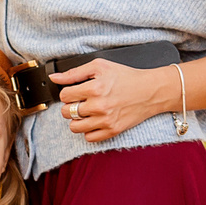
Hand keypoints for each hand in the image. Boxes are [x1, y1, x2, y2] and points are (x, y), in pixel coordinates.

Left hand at [49, 59, 172, 143]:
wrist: (151, 90)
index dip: (67, 93)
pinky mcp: (112, 131)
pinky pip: (89, 138)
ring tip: (85, 112)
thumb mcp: (100, 66)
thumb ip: (75, 72)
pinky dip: (88, 130)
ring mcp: (106, 120)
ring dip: (76, 120)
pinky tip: (94, 121)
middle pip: (66, 112)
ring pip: (74, 127)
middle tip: (80, 101)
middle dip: (70, 106)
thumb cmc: (126, 76)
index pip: (64, 96)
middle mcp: (99, 106)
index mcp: (94, 88)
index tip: (75, 92)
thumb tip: (55, 77)